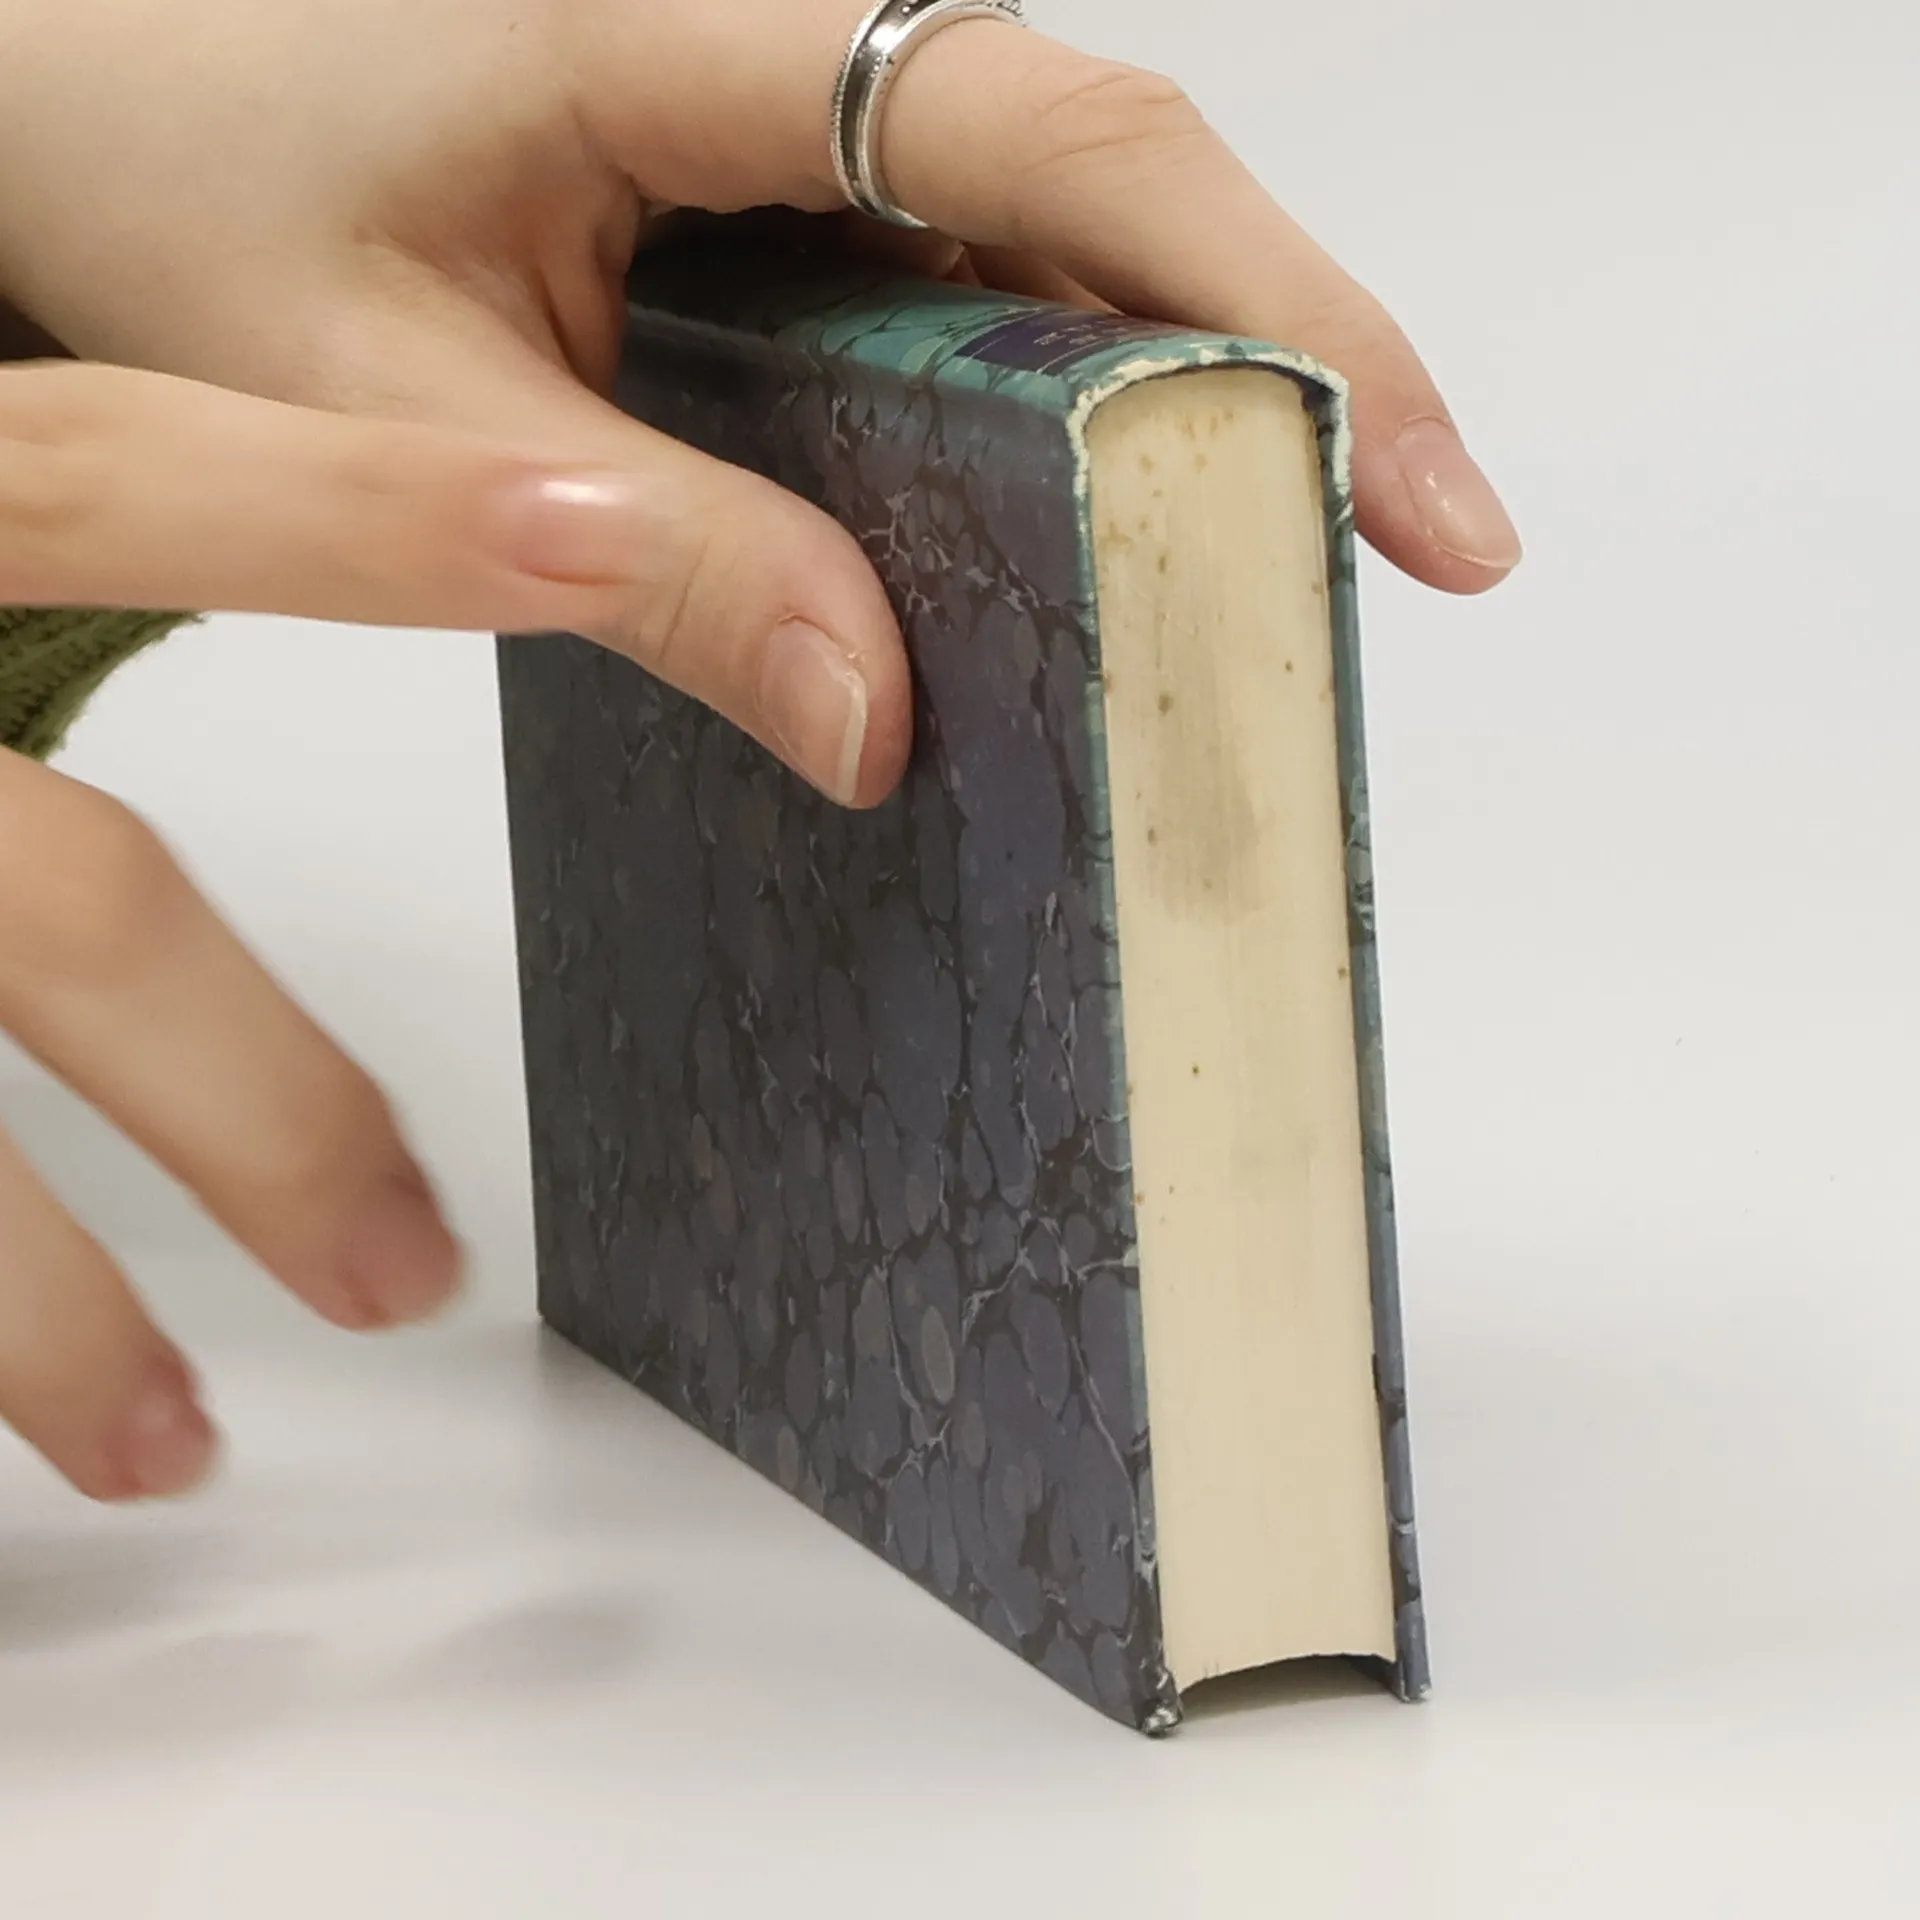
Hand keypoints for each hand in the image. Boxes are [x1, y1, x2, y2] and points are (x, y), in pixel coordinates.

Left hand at [0, 0, 1519, 816]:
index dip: (1272, 302)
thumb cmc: (193, 180)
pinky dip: (1060, 435)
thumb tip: (875, 720)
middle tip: (1399, 566)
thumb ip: (633, 549)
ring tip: (1268, 590)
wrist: (93, 108)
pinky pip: (976, 311)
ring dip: (1185, 415)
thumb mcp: (398, 396)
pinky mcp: (789, 224)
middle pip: (1124, 187)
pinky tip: (1089, 557)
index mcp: (701, 33)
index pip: (1059, 140)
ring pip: (1070, 253)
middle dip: (1287, 373)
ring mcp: (803, 143)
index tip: (1410, 486)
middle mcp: (793, 62)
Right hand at [0, 357, 791, 1498]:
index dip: (356, 518)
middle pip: (58, 898)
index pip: (115, 479)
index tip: (605, 544)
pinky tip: (63, 1433)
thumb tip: (481, 543)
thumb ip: (88, 532)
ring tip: (186, 1450)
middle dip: (250, 1096)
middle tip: (418, 1269)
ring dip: (57, 1307)